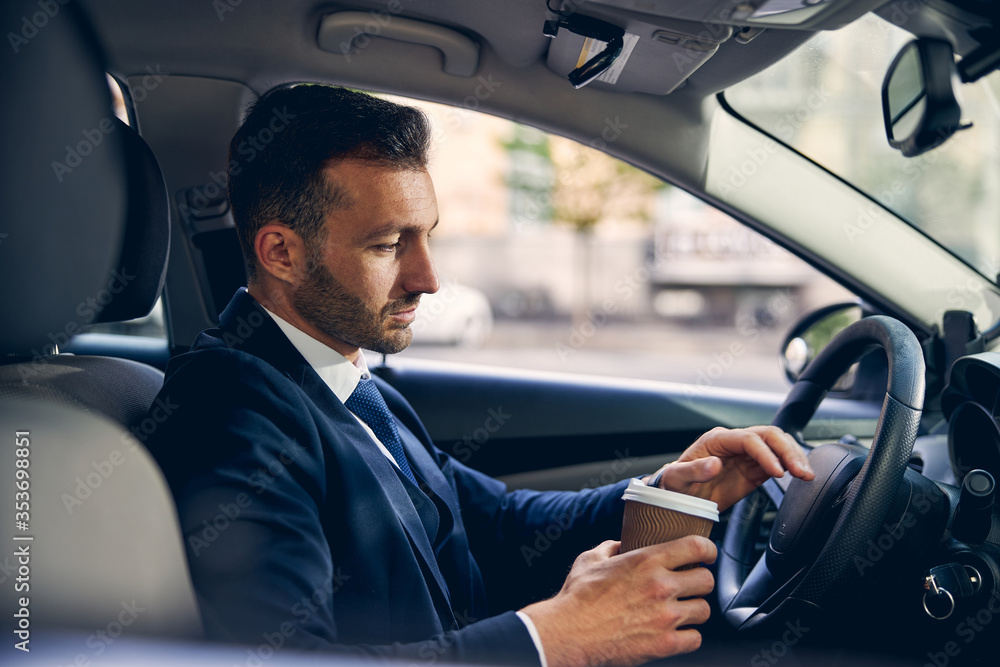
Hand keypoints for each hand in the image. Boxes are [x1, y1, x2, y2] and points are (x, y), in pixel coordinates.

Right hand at [520, 536, 715, 666]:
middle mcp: (661, 586)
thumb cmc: (577, 597)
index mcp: (646, 560)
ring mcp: (665, 616)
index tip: (706, 555)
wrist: (569, 632)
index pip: (696, 546)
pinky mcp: (664, 644)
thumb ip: (609, 548)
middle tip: (689, 587)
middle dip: (699, 583)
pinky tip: (676, 633)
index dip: (707, 550)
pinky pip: (695, 639)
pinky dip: (687, 638)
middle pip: (706, 580)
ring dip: (694, 611)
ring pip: (704, 610)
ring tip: (681, 612)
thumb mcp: (590, 560)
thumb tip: (619, 545)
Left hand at [652, 426, 814, 510]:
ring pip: (778, 446)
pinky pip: (778, 462)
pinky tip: (801, 476)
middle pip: (769, 436)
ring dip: (794, 457)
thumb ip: (694, 470)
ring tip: (807, 474)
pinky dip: (792, 466)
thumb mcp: (676, 478)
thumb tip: (714, 464)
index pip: (748, 438)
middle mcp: (734, 443)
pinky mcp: (754, 470)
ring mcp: (746, 456)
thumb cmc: (674, 484)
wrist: (678, 497)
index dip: (765, 452)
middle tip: (801, 472)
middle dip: (788, 451)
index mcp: (717, 440)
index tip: (776, 471)